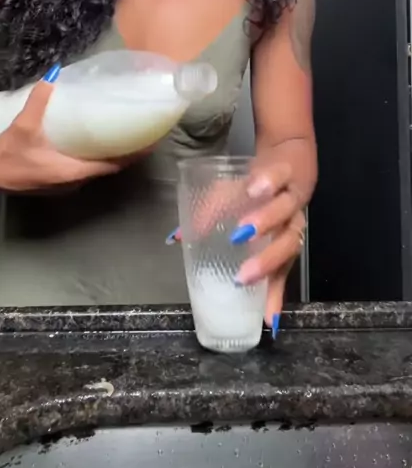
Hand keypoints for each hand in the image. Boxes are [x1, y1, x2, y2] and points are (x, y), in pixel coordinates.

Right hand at [0, 68, 135, 191]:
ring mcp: (67, 184)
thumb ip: (39, 100)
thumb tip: (53, 75)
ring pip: (97, 170)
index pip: (113, 165)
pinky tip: (97, 144)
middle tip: (141, 133)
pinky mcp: (59, 182)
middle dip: (127, 153)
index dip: (133, 155)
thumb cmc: (9, 153)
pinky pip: (86, 170)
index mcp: (73, 171)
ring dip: (112, 157)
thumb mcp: (25, 125)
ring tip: (124, 136)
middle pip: (109, 168)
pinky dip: (96, 159)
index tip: (150, 143)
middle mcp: (75, 181)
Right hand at [230, 156, 307, 332]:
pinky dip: (266, 183)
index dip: (274, 294)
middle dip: (266, 261)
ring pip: (284, 211)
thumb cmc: (265, 191)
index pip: (282, 272)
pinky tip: (253, 187)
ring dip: (265, 221)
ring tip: (242, 231)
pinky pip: (279, 176)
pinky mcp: (286, 169)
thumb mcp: (242, 209)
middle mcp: (292, 220)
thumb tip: (178, 239)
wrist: (288, 152)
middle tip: (242, 275)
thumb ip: (217, 226)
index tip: (264, 319)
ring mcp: (291, 195)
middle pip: (287, 244)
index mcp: (283, 238)